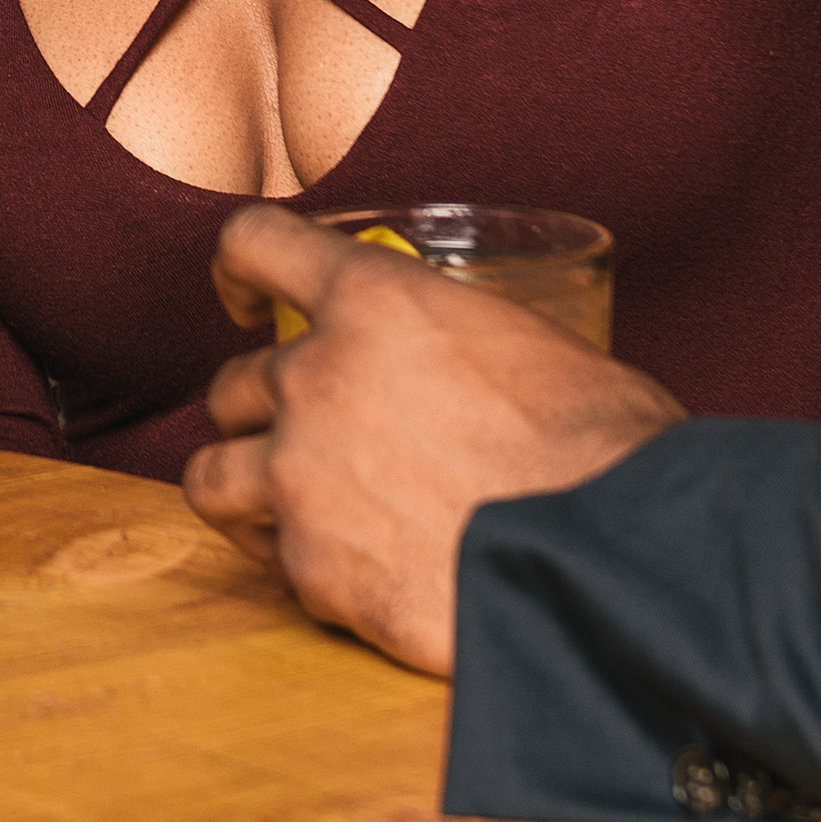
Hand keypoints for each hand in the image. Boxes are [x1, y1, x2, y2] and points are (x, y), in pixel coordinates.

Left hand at [181, 205, 681, 672]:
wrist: (609, 565)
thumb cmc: (605, 451)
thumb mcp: (535, 350)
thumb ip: (463, 347)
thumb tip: (475, 374)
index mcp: (377, 303)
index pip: (258, 244)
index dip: (238, 270)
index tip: (242, 300)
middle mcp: (318, 380)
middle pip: (233, 385)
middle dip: (265, 411)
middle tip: (311, 438)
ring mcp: (300, 478)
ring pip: (210, 477)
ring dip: (246, 489)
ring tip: (286, 511)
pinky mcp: (312, 569)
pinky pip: (277, 563)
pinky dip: (309, 569)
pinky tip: (361, 577)